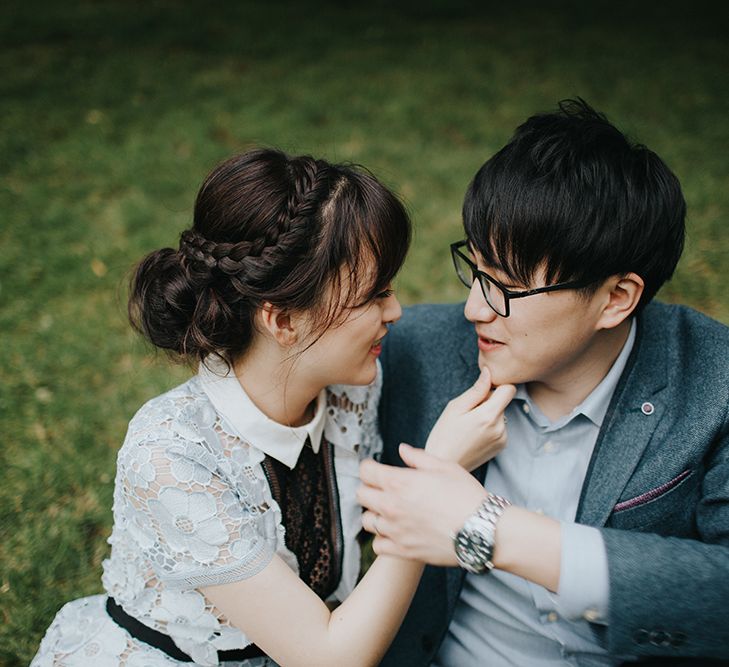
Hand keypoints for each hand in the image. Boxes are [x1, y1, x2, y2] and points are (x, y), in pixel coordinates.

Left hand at [358, 444, 486, 564]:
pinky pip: (377, 546)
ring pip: (367, 521)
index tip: (377, 469)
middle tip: (384, 489)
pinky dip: (383, 539)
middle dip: (370, 489)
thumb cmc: (466, 496)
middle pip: (361, 495)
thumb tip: (402, 449)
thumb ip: (418, 457)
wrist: (482, 530)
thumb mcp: (445, 467)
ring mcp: (395, 530)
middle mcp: (392, 506)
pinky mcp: (402, 551)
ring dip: (376, 514)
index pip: (365, 471)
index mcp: (399, 482)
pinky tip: (396, 533)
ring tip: (391, 512)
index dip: (370, 467)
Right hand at [425, 366, 515, 469]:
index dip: (497, 386)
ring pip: (500, 415)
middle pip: (503, 402)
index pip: (509, 389)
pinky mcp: (501, 446)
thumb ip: (476, 390)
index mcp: (489, 415)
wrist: (444, 464)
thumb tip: (489, 372)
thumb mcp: (455, 407)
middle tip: (468, 414)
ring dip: (489, 416)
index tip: (483, 392)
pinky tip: (474, 435)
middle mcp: (501, 427)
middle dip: (488, 402)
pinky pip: (500, 428)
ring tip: (469, 427)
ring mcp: (503, 439)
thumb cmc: (444, 434)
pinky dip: (490, 427)